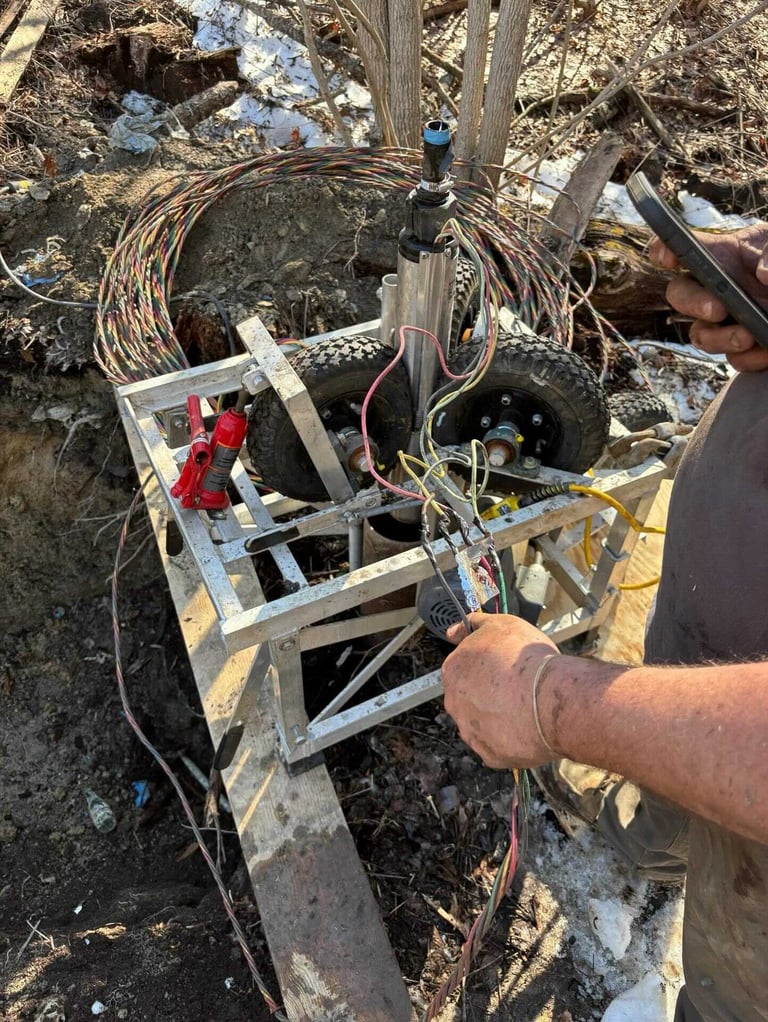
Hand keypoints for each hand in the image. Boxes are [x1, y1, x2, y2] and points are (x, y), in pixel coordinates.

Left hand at [441, 613, 558, 768]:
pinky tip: (527, 729)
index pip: (462, 668)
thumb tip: (455, 630)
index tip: (504, 667)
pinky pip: (497, 746)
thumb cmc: (526, 659)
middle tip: (516, 687)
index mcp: (453, 670)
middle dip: (488, 693)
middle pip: (468, 697)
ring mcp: (470, 732)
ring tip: (526, 709)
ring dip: (497, 718)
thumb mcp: (501, 624)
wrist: (551, 698)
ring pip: (480, 724)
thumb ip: (475, 625)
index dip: (485, 667)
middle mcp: (454, 703)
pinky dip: (509, 739)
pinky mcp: (489, 755)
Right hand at [649, 224, 767, 371]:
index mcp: (721, 255)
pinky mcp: (744, 348)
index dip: (665, 251)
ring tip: (747, 336)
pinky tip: (767, 350)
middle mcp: (714, 289)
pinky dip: (751, 358)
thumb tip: (764, 275)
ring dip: (719, 339)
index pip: (681, 249)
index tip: (668, 258)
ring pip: (701, 335)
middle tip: (716, 309)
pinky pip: (735, 359)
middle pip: (679, 294)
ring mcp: (726, 321)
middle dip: (691, 303)